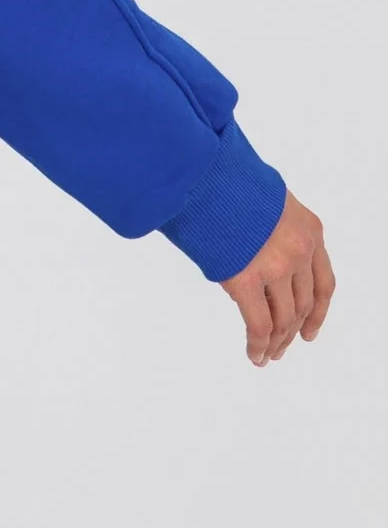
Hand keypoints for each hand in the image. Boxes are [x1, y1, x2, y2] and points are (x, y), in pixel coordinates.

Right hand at [219, 188, 333, 365]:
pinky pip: (259, 323)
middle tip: (283, 348)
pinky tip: (255, 355)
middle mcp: (300, 250)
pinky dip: (258, 344)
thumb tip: (257, 254)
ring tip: (268, 356)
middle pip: (303, 303)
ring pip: (284, 318)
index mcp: (309, 229)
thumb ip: (272, 229)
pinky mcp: (246, 279)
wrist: (203, 172)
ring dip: (277, 341)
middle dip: (292, 330)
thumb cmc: (225, 179)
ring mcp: (275, 266)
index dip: (318, 312)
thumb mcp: (266, 199)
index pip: (323, 282)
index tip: (310, 330)